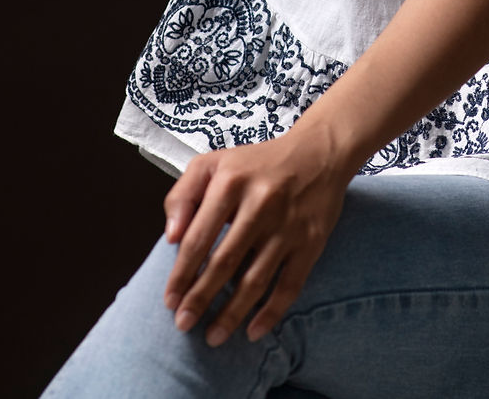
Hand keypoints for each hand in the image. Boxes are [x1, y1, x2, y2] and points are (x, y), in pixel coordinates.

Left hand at [162, 124, 350, 347]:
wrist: (318, 152)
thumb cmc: (257, 163)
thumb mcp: (214, 162)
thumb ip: (183, 194)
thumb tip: (171, 237)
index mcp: (231, 181)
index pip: (199, 237)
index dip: (182, 273)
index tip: (169, 300)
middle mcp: (260, 203)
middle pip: (224, 262)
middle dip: (200, 299)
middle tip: (183, 324)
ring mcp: (288, 225)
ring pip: (255, 280)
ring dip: (231, 314)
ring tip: (212, 337)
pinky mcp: (311, 241)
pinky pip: (290, 285)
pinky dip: (271, 313)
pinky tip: (253, 331)